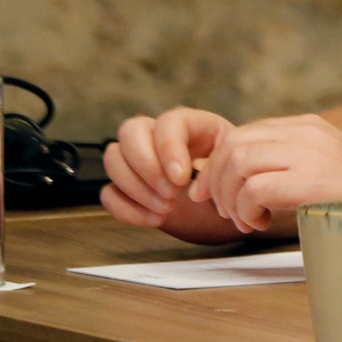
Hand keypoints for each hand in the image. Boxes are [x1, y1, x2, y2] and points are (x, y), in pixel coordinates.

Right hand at [102, 107, 234, 229]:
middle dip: (146, 166)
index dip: (169, 149)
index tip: (182, 179)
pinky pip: (108, 193)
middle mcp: (158, 135)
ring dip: (136, 189)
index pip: (167, 122)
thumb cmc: (232, 179)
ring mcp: (138, 160)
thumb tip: (188, 174)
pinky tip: (155, 219)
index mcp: (190, 123)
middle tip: (171, 194)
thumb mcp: (233, 166)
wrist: (227, 201)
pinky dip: (126, 209)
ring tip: (167, 208)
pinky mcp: (126, 188)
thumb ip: (215, 164)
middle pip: (130, 131)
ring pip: (113, 158)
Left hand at [190, 114, 341, 232]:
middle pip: (234, 144)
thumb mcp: (321, 165)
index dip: (217, 163)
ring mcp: (308, 152)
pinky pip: (253, 189)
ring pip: (238, 164)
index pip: (244, 132)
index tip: (210, 190)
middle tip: (223, 210)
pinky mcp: (309, 179)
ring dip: (230, 199)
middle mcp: (306, 131)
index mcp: (308, 125)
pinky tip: (260, 222)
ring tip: (245, 219)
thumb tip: (237, 175)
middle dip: (215, 180)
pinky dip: (245, 210)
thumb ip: (286, 161)